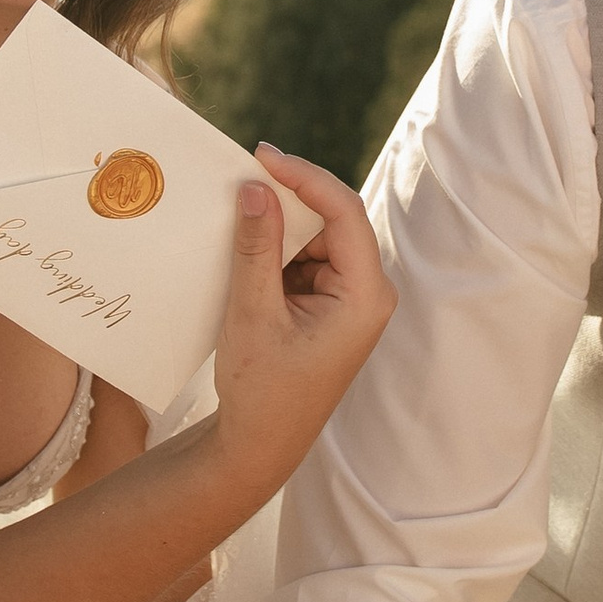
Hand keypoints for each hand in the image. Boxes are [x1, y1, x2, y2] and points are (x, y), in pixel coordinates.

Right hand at [209, 150, 393, 500]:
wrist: (260, 446)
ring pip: (316, 238)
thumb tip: (256, 188)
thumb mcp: (253, 314)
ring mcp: (350, 300)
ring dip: (278, 225)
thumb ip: (256, 248)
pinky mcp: (329, 306)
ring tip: (234, 214)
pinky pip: (305, 260)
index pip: (344, 213)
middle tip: (240, 176)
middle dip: (288, 198)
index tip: (262, 156)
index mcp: (365, 296)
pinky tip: (243, 247)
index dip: (305, 177)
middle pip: (333, 220)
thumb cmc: (262, 390)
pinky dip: (275, 250)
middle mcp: (368, 293)